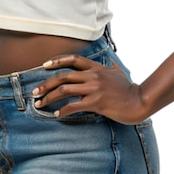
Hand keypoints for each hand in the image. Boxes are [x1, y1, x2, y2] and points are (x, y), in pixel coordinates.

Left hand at [31, 54, 147, 124]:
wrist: (139, 101)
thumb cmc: (129, 89)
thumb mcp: (118, 72)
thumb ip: (110, 68)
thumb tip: (109, 64)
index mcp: (96, 67)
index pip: (73, 59)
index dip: (57, 60)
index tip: (44, 65)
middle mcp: (92, 76)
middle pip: (63, 76)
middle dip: (46, 83)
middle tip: (35, 91)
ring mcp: (94, 88)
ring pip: (65, 90)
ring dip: (49, 97)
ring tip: (39, 104)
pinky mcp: (96, 102)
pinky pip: (74, 105)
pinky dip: (62, 110)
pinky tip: (56, 115)